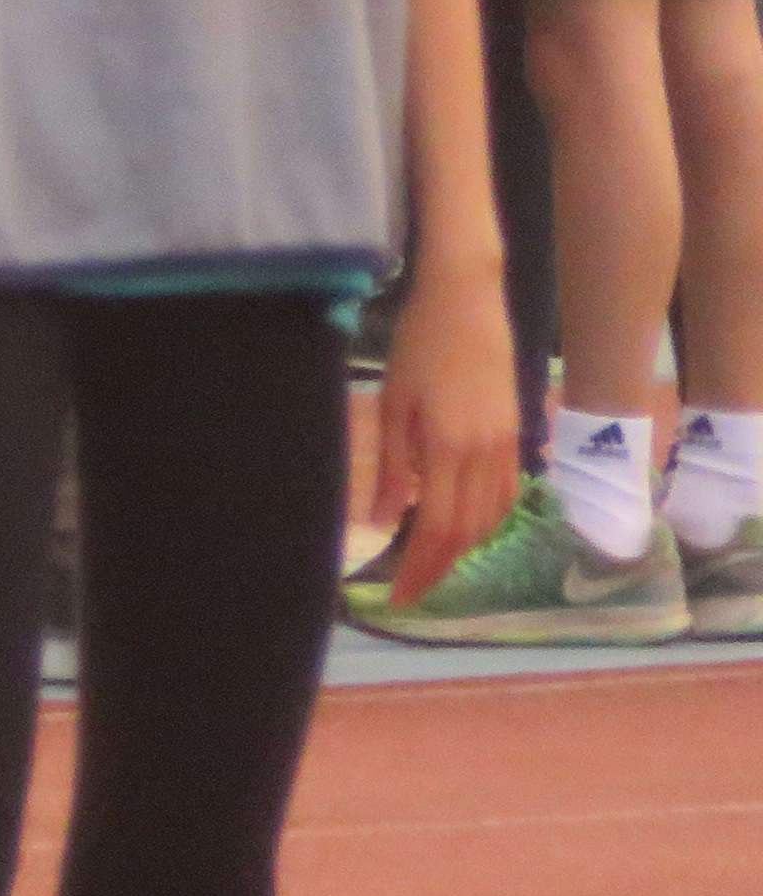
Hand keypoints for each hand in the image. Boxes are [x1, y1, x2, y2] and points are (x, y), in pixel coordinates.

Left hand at [372, 257, 520, 602]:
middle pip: (467, 531)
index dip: (419, 567)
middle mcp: (486, 453)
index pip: (435, 527)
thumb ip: (392, 464)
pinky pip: (506, 493)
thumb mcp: (392, 401)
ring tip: (433, 566)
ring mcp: (506, 443)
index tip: (400, 596)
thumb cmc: (418, 343)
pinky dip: (486, 520)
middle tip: (412, 592)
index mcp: (449, 447)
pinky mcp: (516, 432)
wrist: (468, 299)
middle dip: (439, 568)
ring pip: (491, 517)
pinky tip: (466, 526)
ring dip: (464, 548)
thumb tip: (378, 520)